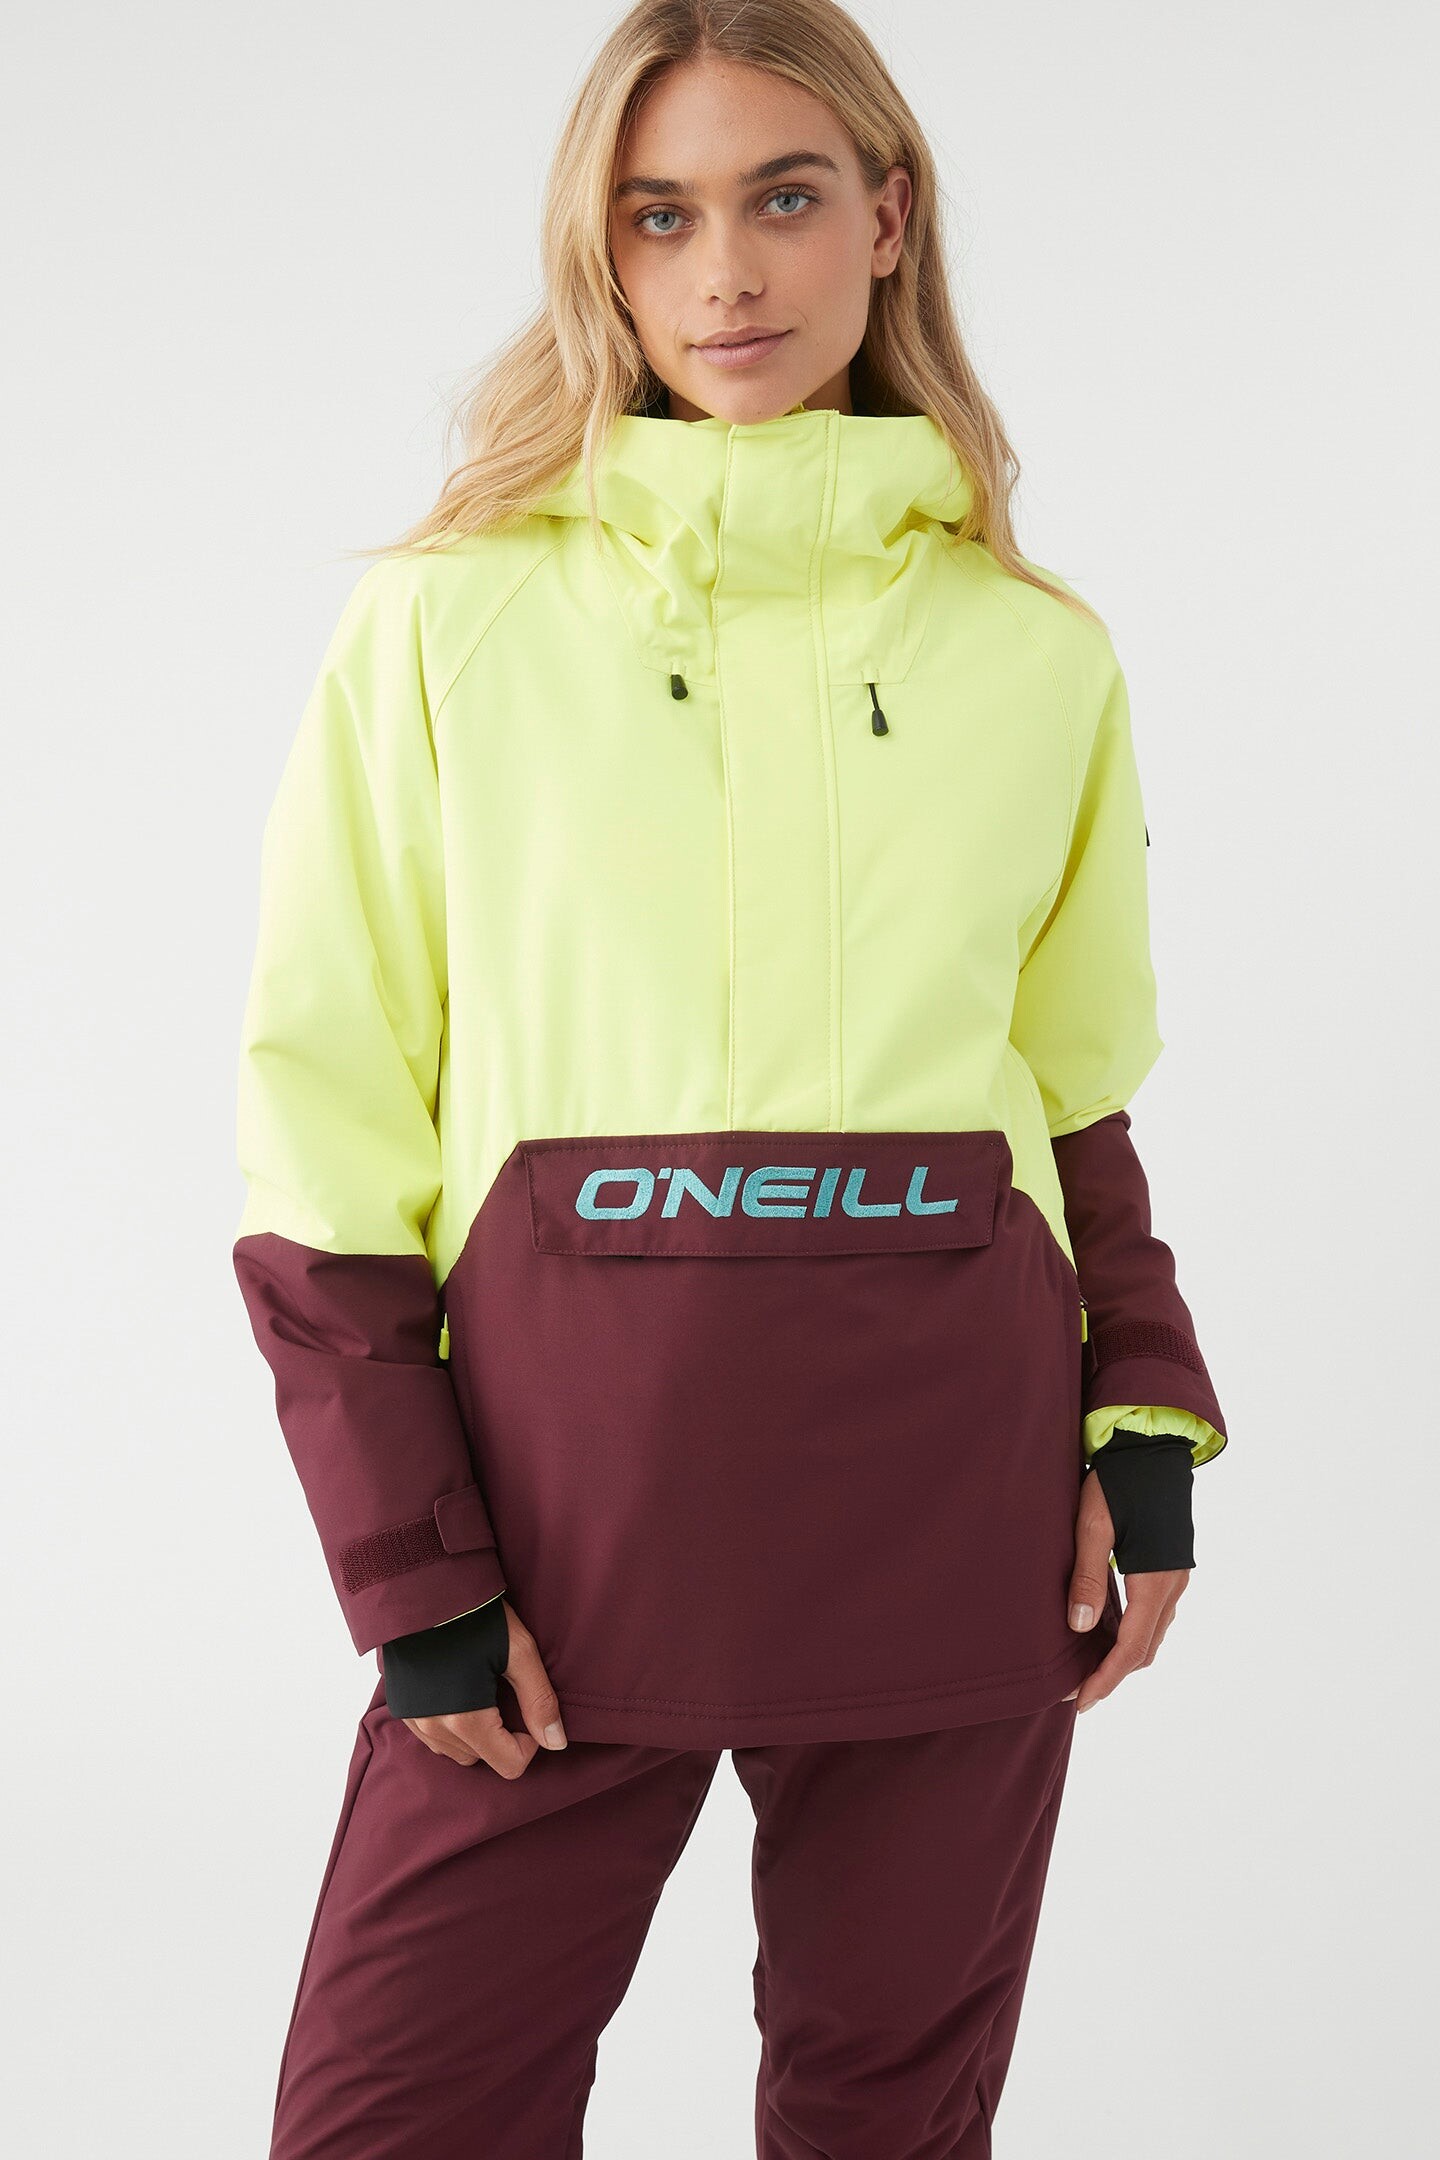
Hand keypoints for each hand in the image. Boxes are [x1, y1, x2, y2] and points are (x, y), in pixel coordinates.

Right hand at [400, 1599, 567, 1775]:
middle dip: (501, 1735)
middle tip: (504, 1691)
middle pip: (484, 1759)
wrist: (421, 1586)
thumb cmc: (473, 1614)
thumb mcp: (518, 1650)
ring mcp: (413, 1721)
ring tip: (481, 1688)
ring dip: (475, 1733)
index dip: (529, 1742)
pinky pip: (433, 1737)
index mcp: (465, 1721)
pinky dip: (450, 1725)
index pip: (509, 1766)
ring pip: (457, 1751)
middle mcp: (434, 1729)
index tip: (527, 1708)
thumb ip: (539, 1700)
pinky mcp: (401, 1708)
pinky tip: (458, 1689)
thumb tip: (556, 1742)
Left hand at [1064, 1467, 1188, 1713]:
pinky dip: (1130, 1634)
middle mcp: (1172, 1587)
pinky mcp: (1169, 1569)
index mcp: (1155, 1582)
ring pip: (1151, 1635)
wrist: (1153, 1449)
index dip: (1106, 1679)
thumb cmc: (1118, 1481)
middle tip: (1077, 1691)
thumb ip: (1088, 1577)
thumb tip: (1081, 1628)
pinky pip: (1153, 1616)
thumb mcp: (1092, 1525)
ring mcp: (1175, 1579)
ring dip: (1122, 1656)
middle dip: (1112, 1675)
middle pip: (1144, 1649)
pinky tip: (1104, 1630)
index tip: (1081, 1701)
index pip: (1131, 1648)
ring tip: (1086, 1667)